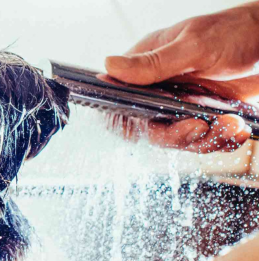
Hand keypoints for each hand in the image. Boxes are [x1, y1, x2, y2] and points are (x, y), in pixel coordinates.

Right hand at [99, 2, 258, 152]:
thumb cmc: (233, 31)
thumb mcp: (193, 45)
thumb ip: (153, 62)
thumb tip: (109, 66)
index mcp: (145, 70)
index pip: (120, 104)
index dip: (126, 122)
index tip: (147, 126)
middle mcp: (158, 91)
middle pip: (148, 130)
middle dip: (174, 136)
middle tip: (199, 127)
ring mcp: (180, 107)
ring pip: (177, 141)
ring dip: (204, 141)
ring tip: (230, 125)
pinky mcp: (202, 118)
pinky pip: (202, 142)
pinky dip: (220, 141)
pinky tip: (236, 130)